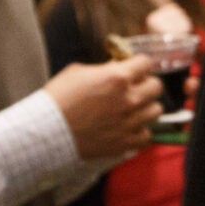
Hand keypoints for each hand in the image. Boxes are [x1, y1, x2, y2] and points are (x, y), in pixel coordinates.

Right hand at [46, 57, 161, 161]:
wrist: (47, 130)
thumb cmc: (58, 98)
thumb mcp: (78, 72)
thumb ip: (103, 69)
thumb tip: (116, 68)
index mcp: (118, 77)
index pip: (146, 62)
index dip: (139, 64)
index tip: (134, 68)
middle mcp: (129, 99)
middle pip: (156, 86)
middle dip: (146, 83)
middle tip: (135, 87)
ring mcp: (129, 122)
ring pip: (156, 110)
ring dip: (146, 107)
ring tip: (132, 109)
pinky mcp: (125, 142)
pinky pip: (147, 135)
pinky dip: (140, 131)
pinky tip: (128, 128)